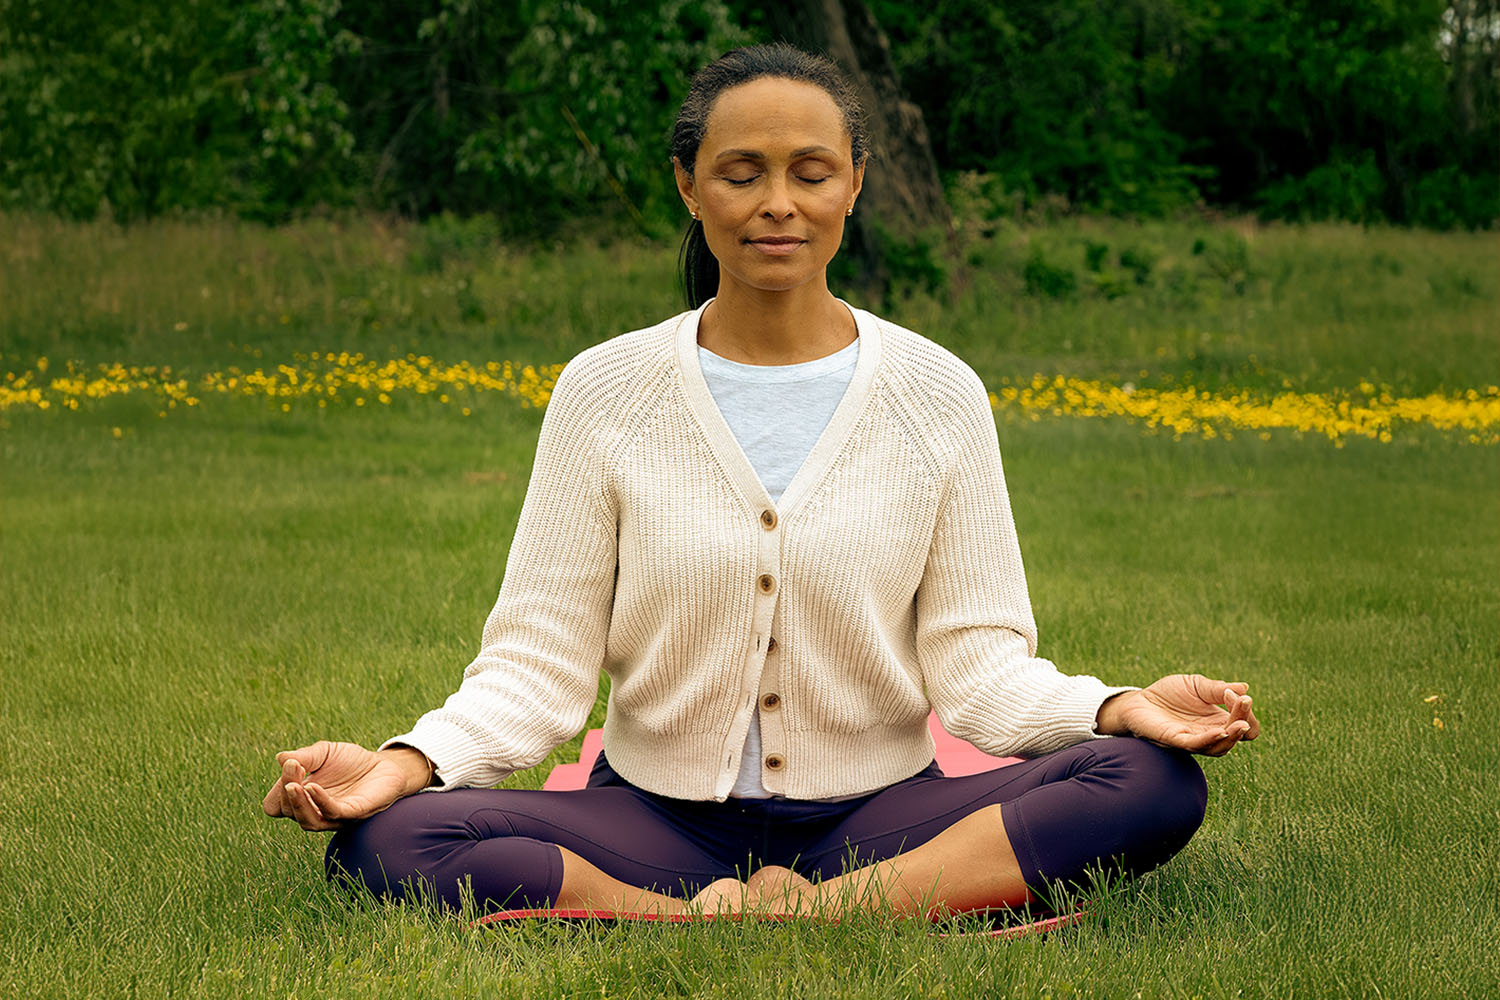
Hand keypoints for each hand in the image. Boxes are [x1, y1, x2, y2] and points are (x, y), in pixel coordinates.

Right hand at [261, 741, 431, 831]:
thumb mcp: (324, 752)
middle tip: (293, 767)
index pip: (276, 805)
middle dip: (286, 789)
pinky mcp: (354, 813)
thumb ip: (305, 756)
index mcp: (302, 799)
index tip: (289, 764)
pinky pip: (333, 813)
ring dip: (298, 803)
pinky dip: (321, 801)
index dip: (276, 789)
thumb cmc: (351, 762)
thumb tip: (280, 758)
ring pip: (308, 821)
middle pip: (288, 811)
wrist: (384, 765)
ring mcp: (334, 816)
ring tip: (293, 785)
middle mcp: (314, 812)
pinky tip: (313, 787)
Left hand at [1095, 674, 1259, 756]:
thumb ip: (1216, 688)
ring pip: (1221, 747)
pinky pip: (1196, 745)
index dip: (1246, 712)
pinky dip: (1211, 740)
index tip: (1239, 694)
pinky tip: (1221, 730)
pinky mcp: (1174, 740)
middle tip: (1243, 702)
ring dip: (1233, 736)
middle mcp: (1209, 733)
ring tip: (1240, 723)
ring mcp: (1193, 739)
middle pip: (1237, 736)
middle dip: (1244, 720)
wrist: (1138, 701)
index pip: (1244, 724)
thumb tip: (1245, 687)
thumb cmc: (1168, 695)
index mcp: (1217, 720)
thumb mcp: (1196, 685)